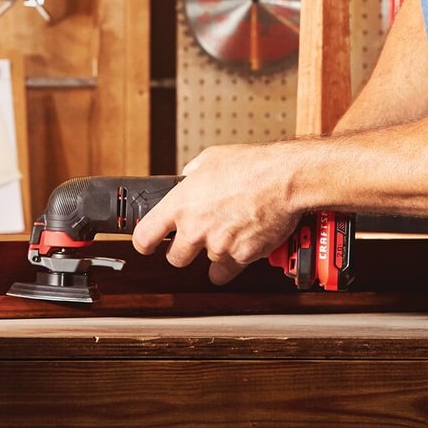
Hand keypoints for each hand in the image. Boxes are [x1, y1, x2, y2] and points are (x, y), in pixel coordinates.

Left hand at [130, 143, 306, 285]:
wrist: (283, 179)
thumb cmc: (251, 165)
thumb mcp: (210, 159)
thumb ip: (192, 174)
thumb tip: (187, 179)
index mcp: (181, 205)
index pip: (145, 236)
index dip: (144, 242)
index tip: (147, 244)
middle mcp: (195, 229)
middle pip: (175, 258)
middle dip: (183, 250)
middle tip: (196, 238)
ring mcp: (218, 246)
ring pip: (207, 262)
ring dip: (215, 250)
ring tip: (231, 229)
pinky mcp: (241, 257)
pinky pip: (231, 268)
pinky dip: (236, 258)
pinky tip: (243, 241)